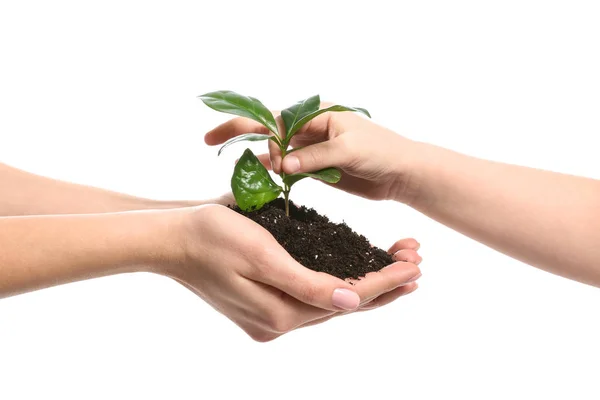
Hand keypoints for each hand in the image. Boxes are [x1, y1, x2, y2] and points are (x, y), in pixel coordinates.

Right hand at [161, 204, 421, 341]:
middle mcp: (278, 322)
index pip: (346, 298)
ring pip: (330, 299)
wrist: (170, 239)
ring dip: (364, 281)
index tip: (415, 265)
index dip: (384, 282)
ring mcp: (270, 316)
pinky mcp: (264, 304)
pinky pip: (311, 295)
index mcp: (279, 313)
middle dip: (383, 284)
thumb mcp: (261, 253)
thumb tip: (353, 301)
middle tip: (417, 263)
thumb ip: (307, 283)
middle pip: (343, 303)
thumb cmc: (212, 235)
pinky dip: (338, 281)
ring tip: (398, 264)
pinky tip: (355, 269)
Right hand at [204, 107, 419, 202]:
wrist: (402, 173)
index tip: (233, 144)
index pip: (275, 119)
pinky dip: (273, 172)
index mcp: (318, 115)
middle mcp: (311, 129)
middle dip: (240, 133)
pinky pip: (289, 168)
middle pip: (269, 130)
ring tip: (228, 164)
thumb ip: (314, 157)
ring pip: (276, 151)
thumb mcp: (348, 151)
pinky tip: (254, 176)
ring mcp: (312, 149)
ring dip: (255, 156)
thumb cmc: (382, 152)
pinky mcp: (317, 168)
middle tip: (209, 140)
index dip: (249, 127)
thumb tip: (282, 165)